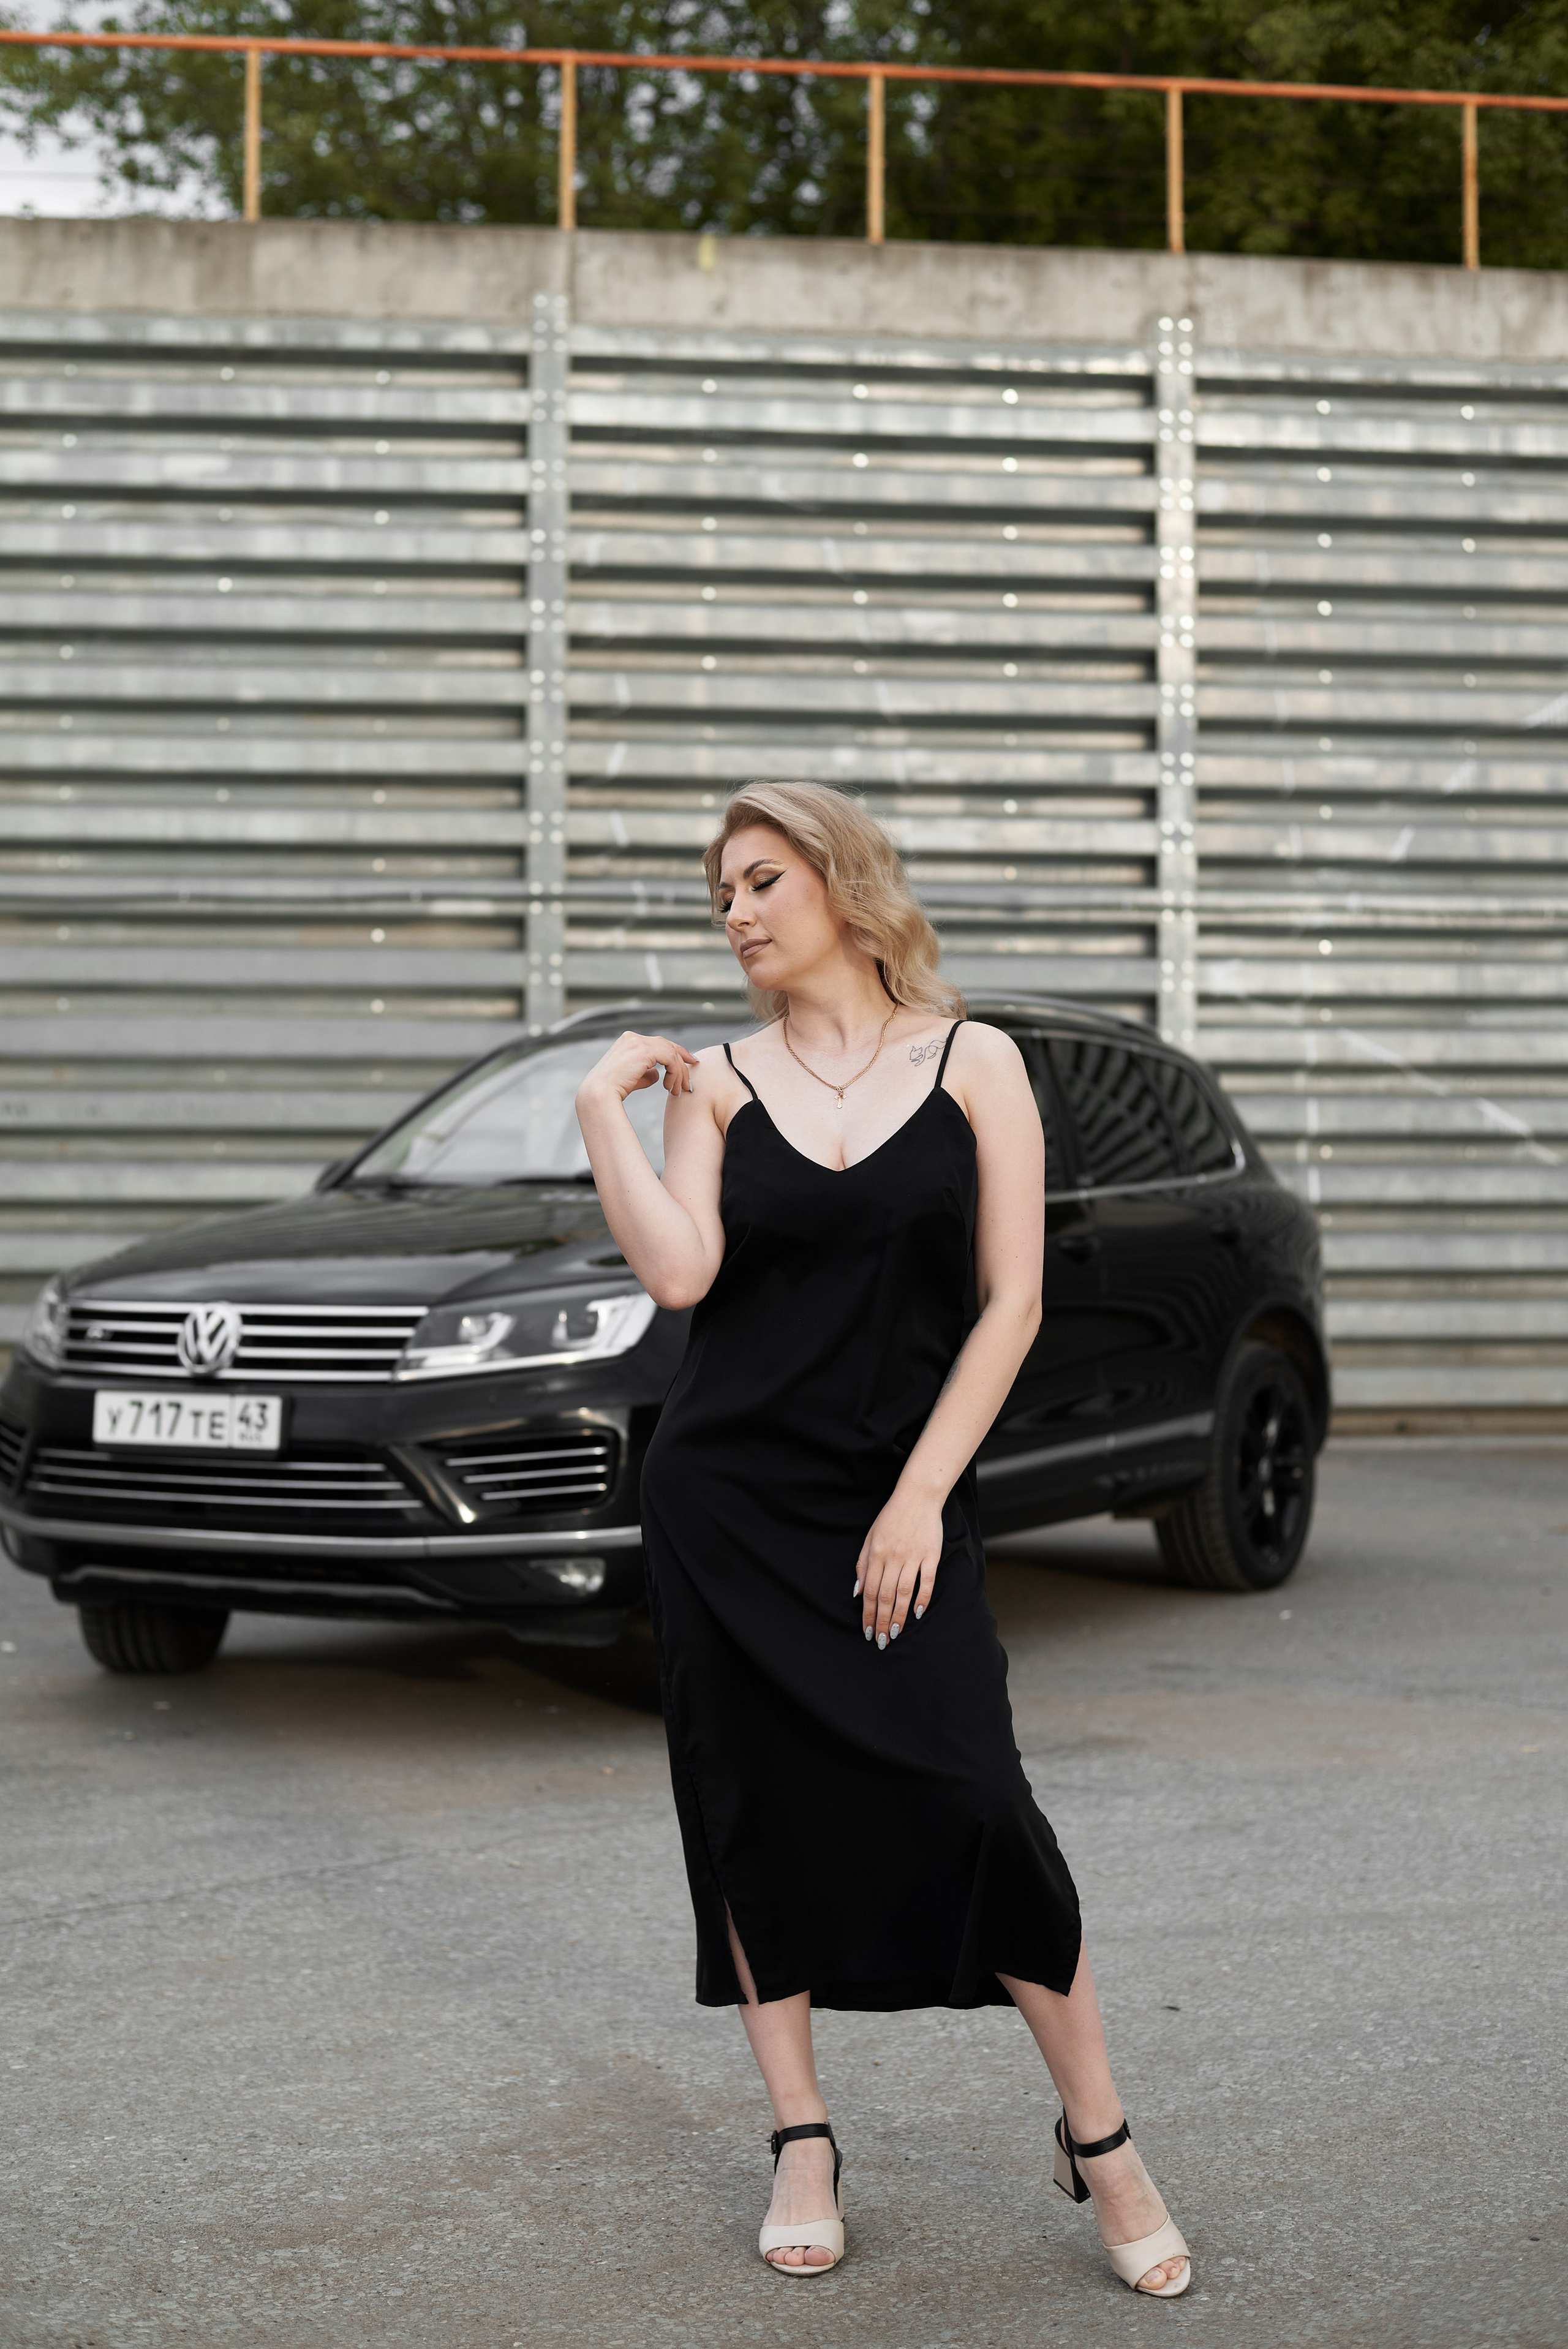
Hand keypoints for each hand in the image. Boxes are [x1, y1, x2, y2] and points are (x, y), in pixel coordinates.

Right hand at [576, 1030, 699, 1110]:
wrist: (600, 1094)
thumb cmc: (613, 1090)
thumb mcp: (633, 1078)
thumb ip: (645, 1073)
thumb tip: (658, 1074)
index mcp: (628, 1041)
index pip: (658, 1044)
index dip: (676, 1052)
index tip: (689, 1063)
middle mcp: (632, 1037)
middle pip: (667, 1045)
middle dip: (683, 1060)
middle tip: (690, 1078)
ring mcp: (637, 1041)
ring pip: (670, 1052)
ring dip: (679, 1072)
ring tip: (678, 1090)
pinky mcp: (643, 1050)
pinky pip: (670, 1057)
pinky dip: (675, 1072)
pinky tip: (670, 1086)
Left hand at [855, 1485, 943, 1648]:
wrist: (917, 1497)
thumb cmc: (891, 1517)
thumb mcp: (870, 1537)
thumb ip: (863, 1564)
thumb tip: (858, 1591)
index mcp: (877, 1554)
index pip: (871, 1591)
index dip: (868, 1613)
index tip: (868, 1630)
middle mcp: (894, 1557)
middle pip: (886, 1596)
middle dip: (882, 1621)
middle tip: (881, 1640)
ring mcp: (914, 1557)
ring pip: (904, 1593)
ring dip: (899, 1615)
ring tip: (895, 1633)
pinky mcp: (931, 1555)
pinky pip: (927, 1581)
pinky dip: (922, 1597)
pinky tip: (917, 1612)